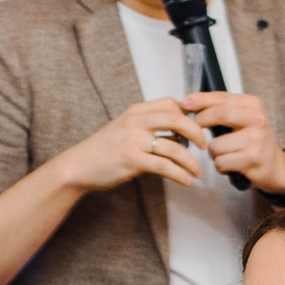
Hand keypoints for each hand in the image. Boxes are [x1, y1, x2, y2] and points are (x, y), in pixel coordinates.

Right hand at [54, 100, 208, 194]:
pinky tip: (187, 181)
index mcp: (136, 111)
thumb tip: (181, 134)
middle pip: (177, 119)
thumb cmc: (105, 150)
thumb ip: (151, 127)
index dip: (189, 114)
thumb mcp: (127, 129)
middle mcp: (136, 121)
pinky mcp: (132, 160)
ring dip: (191, 161)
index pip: (171, 104)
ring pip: (174, 146)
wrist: (79, 166)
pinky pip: (164, 166)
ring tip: (198, 172)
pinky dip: (179, 174)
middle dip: (197, 133)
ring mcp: (133, 140)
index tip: (198, 127)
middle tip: (205, 146)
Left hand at [180, 91, 284, 193]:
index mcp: (252, 105)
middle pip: (219, 114)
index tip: (184, 103)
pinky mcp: (253, 158)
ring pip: (216, 145)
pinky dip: (220, 166)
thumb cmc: (250, 141)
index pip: (221, 98)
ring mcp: (256, 139)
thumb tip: (188, 103)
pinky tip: (229, 164)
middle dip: (200, 122)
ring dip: (212, 153)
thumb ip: (219, 109)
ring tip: (223, 154)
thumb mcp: (239, 119)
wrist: (273, 165)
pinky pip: (221, 162)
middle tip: (195, 131)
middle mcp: (257, 119)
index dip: (200, 100)